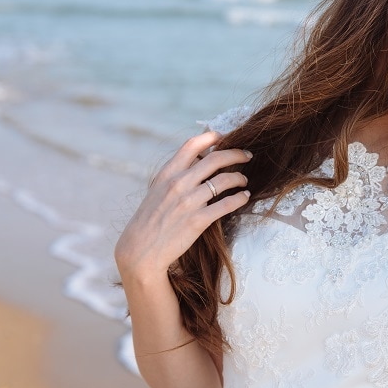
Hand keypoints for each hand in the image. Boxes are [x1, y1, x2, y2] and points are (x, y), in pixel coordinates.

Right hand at [115, 131, 251, 281]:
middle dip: (236, 153)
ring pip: (224, 180)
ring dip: (239, 177)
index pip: (192, 145)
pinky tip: (244, 197)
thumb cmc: (150, 221)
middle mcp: (178, 184)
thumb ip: (176, 176)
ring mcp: (188, 202)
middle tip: (247, 155)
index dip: (211, 137)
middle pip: (215, 159)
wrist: (140, 251)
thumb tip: (198, 162)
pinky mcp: (198, 221)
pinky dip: (240, 198)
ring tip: (244, 180)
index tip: (224, 137)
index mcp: (167, 174)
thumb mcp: (157, 191)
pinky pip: (227, 204)